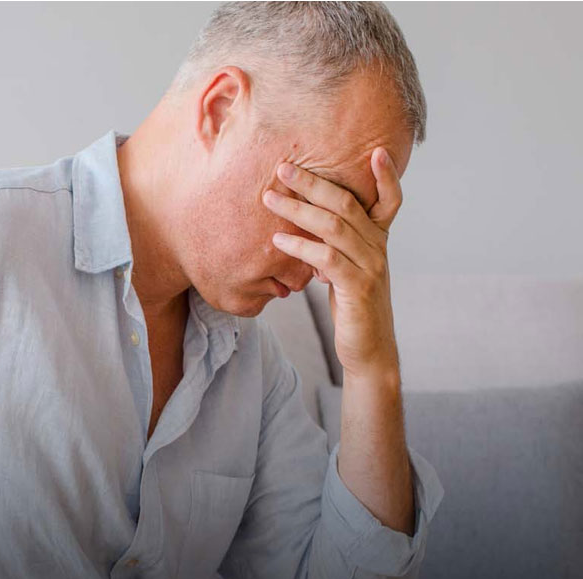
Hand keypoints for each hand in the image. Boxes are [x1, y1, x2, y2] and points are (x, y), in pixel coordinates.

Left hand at [262, 147, 401, 377]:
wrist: (368, 348)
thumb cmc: (351, 306)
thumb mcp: (345, 270)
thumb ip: (334, 246)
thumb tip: (303, 226)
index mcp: (378, 239)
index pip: (390, 200)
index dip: (386, 176)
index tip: (376, 149)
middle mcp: (378, 247)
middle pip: (347, 204)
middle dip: (314, 182)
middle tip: (283, 167)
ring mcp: (371, 266)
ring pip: (334, 226)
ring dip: (298, 209)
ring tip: (269, 199)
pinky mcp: (358, 287)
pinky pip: (327, 258)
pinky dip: (300, 246)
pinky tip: (278, 240)